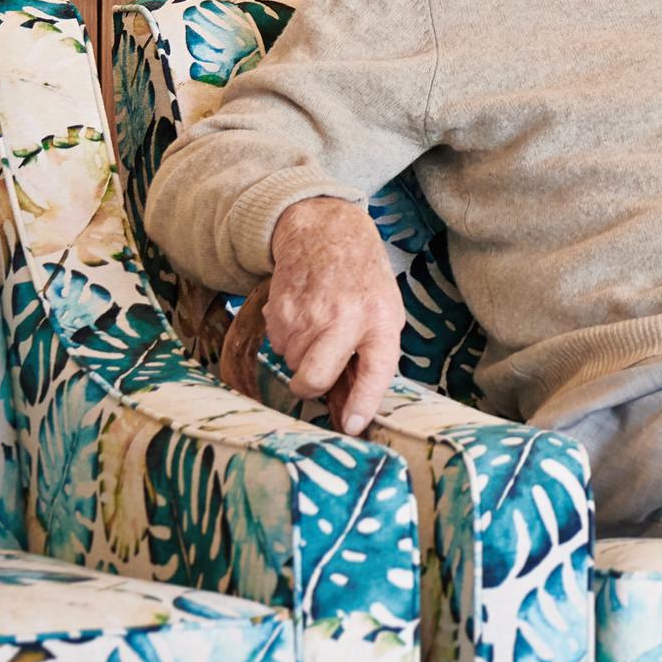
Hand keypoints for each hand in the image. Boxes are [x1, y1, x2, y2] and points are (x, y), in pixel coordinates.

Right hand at [262, 198, 404, 437]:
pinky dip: (287, 338)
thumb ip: (370, 357)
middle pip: (314, 379)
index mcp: (380, 321)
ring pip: (292, 364)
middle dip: (309, 387)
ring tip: (318, 325)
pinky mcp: (280, 310)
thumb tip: (349, 412)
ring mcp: (309, 315)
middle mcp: (345, 320)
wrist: (326, 235)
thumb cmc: (362, 283)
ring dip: (301, 355)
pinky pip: (277, 345)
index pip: (375, 371)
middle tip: (315, 376)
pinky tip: (303, 314)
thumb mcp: (383, 314)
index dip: (363, 402)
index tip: (352, 426)